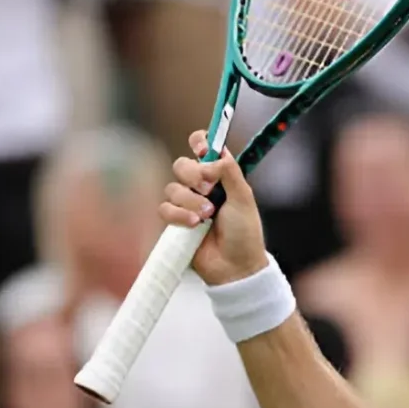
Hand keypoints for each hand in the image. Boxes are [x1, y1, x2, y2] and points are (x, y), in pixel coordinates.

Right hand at [164, 136, 267, 287]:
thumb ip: (229, 172)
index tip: (203, 149)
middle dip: (193, 174)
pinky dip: (179, 215)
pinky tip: (194, 224)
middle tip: (208, 187)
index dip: (200, 142)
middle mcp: (202, 185)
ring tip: (207, 215)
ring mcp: (187, 203)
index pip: (204, 147)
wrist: (233, 265)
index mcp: (221, 174)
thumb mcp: (243, 197)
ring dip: (190, 200)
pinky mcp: (174, 221)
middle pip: (181, 164)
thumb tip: (211, 158)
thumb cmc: (244, 231)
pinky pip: (164, 209)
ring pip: (172, 187)